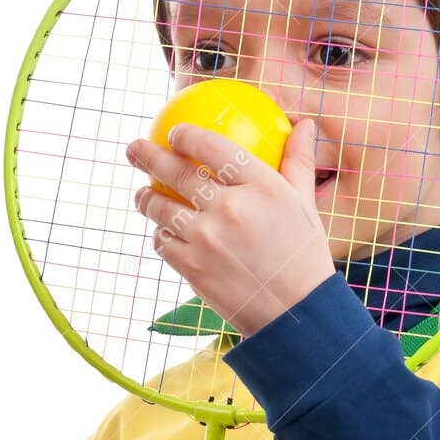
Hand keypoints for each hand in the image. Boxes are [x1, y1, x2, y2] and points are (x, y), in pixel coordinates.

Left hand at [126, 118, 334, 336]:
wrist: (296, 315)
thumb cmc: (304, 257)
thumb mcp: (305, 206)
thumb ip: (297, 162)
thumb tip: (303, 124)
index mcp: (261, 187)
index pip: (212, 147)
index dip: (185, 135)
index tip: (174, 132)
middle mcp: (230, 208)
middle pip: (176, 172)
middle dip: (147, 155)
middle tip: (134, 149)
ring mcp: (207, 239)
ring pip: (160, 207)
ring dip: (145, 198)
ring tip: (142, 194)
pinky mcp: (192, 267)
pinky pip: (163, 241)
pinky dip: (160, 233)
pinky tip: (162, 230)